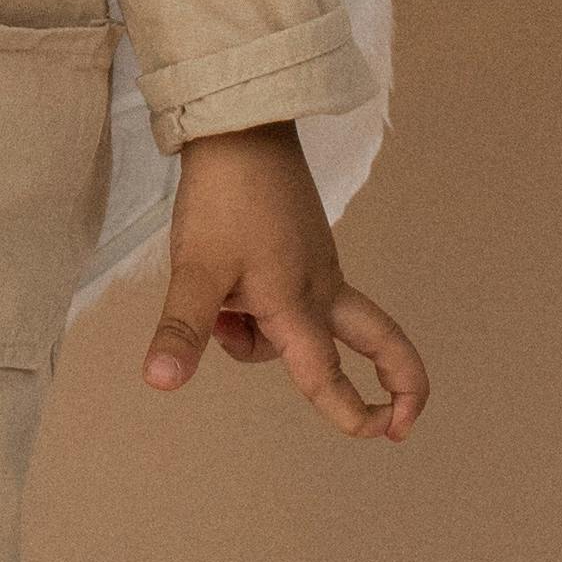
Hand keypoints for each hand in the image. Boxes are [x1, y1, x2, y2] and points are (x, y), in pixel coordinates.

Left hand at [142, 124, 427, 438]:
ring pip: (310, 326)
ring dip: (265, 336)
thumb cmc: (222, 198)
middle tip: (401, 423)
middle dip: (400, 381)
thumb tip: (160, 383)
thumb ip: (182, 330)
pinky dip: (266, 310)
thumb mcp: (193, 269)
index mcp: (297, 302)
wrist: (240, 128)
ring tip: (217, 301)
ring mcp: (318, 266)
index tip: (373, 432)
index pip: (325, 372)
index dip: (348, 410)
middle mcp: (320, 288)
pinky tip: (228, 287)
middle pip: (379, 341)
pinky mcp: (306, 248)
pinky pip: (297, 299)